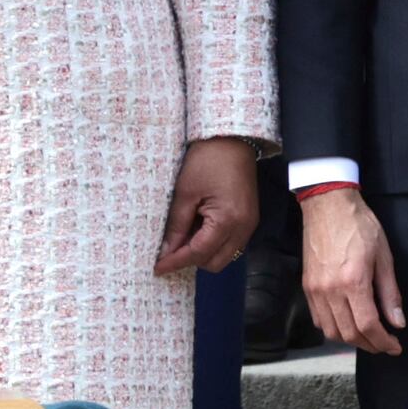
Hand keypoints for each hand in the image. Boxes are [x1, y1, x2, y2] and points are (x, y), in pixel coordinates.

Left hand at [152, 137, 258, 276]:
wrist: (232, 140)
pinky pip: (231, 243)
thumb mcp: (185, 192)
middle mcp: (243, 228)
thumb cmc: (207, 160)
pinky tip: (198, 228)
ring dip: (203, 252)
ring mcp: (249, 225)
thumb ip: (177, 224)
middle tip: (170, 250)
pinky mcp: (249, 219)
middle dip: (192, 260)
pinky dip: (213, 242)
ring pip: (224, 255)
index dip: (177, 262)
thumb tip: (166, 250)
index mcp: (228, 221)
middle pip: (215, 262)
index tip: (158, 268)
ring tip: (184, 235)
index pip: (199, 253)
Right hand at [299, 189, 402, 354]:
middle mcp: (330, 290)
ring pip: (331, 331)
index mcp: (353, 282)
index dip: (383, 342)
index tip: (394, 347)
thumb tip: (397, 322)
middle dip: (370, 345)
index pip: (368, 326)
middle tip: (384, 344)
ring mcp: (315, 290)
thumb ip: (390, 293)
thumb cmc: (359, 226)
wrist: (328, 205)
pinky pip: (318, 319)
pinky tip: (347, 323)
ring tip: (367, 336)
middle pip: (349, 334)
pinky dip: (333, 328)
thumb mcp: (384, 257)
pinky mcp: (307, 286)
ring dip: (351, 340)